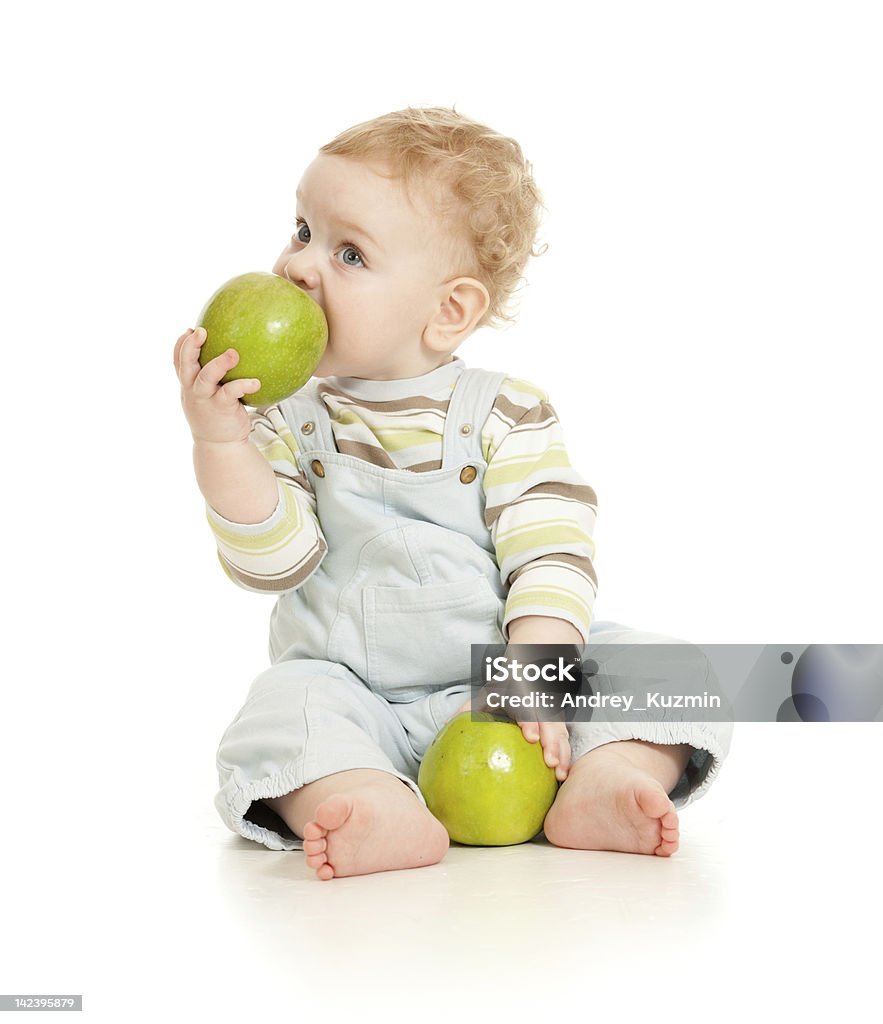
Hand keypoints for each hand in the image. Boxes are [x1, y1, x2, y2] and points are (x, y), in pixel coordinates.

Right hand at [174, 326, 260, 444]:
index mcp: (189, 385)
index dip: (181, 345)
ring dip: (218, 364)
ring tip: (233, 353)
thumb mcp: (209, 396)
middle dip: (190, 346)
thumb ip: (214, 378)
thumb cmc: (218, 415)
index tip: (189, 330)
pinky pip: (231, 392)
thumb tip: (233, 352)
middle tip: (201, 330)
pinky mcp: (221, 408)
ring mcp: (205, 399)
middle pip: (185, 364)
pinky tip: (256, 382)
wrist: (220, 445)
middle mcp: (193, 390)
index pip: (178, 362)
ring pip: (206, 377)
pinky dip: (243, 385)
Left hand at [452, 694, 570, 782]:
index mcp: (520, 692)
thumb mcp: (487, 693)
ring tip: (559, 774)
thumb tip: (444, 726)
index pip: (526, 706)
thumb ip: (468, 709)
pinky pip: (565, 739)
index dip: (529, 720)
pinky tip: (563, 774)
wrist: (533, 666)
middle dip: (551, 741)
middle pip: (548, 722)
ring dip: (562, 752)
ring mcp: (552, 711)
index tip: (530, 736)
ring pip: (561, 731)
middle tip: (550, 761)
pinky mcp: (560, 721)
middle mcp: (539, 702)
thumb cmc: (505, 686)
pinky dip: (566, 755)